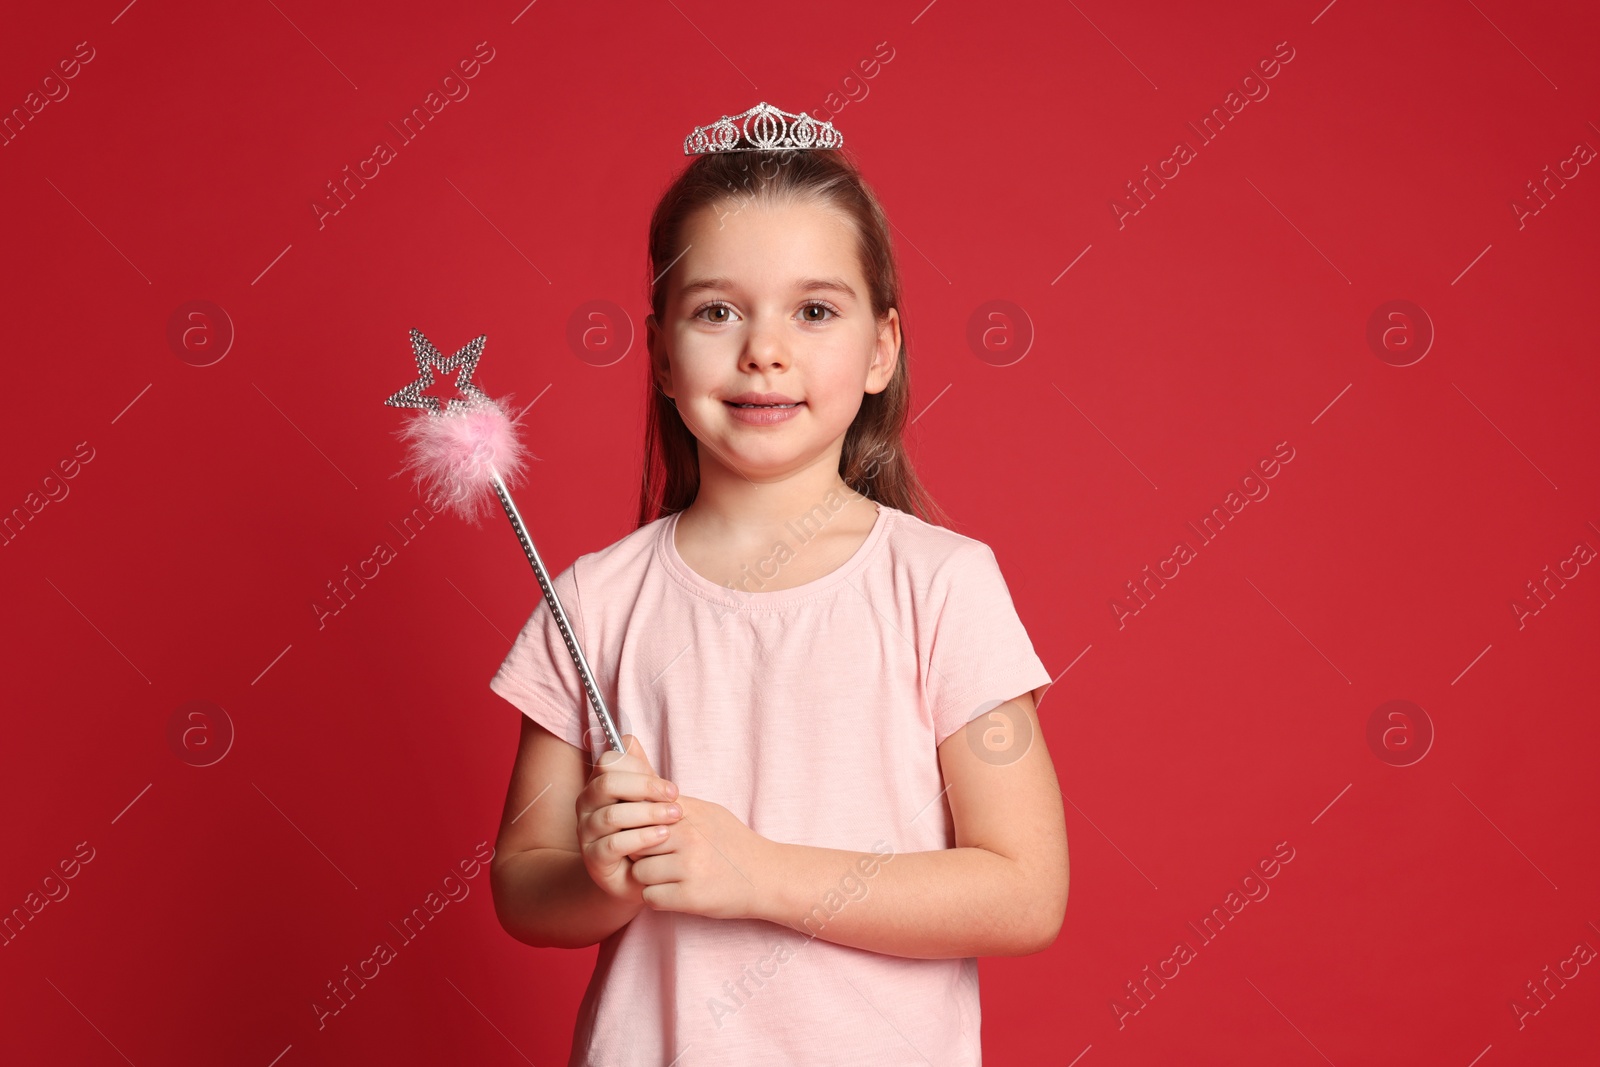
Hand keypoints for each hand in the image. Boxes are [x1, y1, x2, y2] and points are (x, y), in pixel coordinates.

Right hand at [575, 733, 683, 905]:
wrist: (639, 876)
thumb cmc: (645, 832)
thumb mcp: (646, 800)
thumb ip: (640, 771)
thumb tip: (629, 738)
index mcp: (598, 786)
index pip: (608, 763)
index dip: (641, 771)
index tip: (672, 788)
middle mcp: (586, 806)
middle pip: (607, 785)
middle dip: (645, 788)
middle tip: (675, 799)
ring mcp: (586, 833)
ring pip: (612, 815)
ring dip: (648, 814)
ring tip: (675, 818)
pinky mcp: (593, 859)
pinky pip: (613, 843)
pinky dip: (641, 838)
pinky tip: (662, 836)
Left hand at [626, 793, 773, 920]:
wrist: (767, 877)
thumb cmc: (733, 843)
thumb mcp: (708, 813)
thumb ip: (675, 803)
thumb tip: (642, 784)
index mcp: (690, 813)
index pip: (640, 812)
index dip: (636, 826)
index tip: (642, 835)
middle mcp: (689, 837)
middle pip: (635, 843)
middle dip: (641, 854)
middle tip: (659, 860)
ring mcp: (689, 867)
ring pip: (639, 872)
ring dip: (649, 879)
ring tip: (670, 877)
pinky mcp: (690, 897)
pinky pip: (650, 897)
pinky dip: (658, 898)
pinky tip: (675, 892)